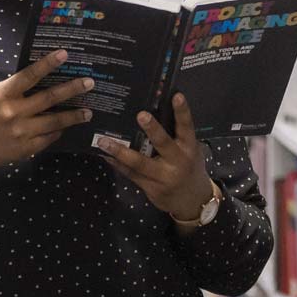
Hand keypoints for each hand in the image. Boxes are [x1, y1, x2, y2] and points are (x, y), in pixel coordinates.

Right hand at [0, 49, 95, 195]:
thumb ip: (13, 89)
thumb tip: (40, 77)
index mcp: (2, 95)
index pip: (29, 76)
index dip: (47, 64)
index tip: (65, 54)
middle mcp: (13, 113)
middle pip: (49, 98)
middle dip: (72, 89)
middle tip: (89, 83)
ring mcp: (21, 132)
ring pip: (55, 121)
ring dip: (73, 115)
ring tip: (88, 112)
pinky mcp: (26, 149)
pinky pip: (49, 137)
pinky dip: (58, 131)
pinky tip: (66, 127)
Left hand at [101, 93, 219, 225]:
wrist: (193, 201)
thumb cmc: (189, 167)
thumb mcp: (189, 150)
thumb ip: (175, 135)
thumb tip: (154, 111)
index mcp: (189, 147)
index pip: (186, 126)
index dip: (182, 111)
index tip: (176, 95)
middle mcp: (178, 161)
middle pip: (163, 143)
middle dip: (152, 129)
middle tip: (140, 115)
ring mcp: (163, 176)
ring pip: (140, 163)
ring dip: (120, 151)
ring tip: (104, 141)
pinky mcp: (151, 188)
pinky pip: (131, 174)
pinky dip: (117, 164)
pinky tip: (105, 156)